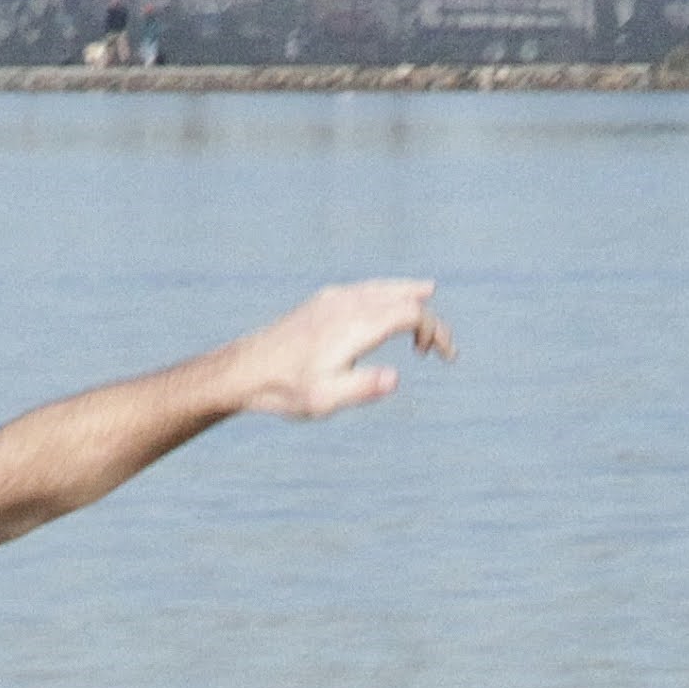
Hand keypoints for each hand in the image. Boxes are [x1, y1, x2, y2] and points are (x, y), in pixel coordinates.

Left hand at [225, 280, 453, 422]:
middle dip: (428, 317)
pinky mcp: (320, 302)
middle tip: (443, 346)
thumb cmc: (285, 389)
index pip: (409, 314)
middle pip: (400, 298)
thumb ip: (361, 388)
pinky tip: (385, 295)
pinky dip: (385, 290)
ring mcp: (331, 300)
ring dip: (407, 294)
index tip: (445, 356)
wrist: (243, 371)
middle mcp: (345, 305)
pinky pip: (363, 288)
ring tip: (428, 290)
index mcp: (352, 326)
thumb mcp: (324, 399)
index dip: (435, 330)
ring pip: (380, 287)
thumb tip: (395, 378)